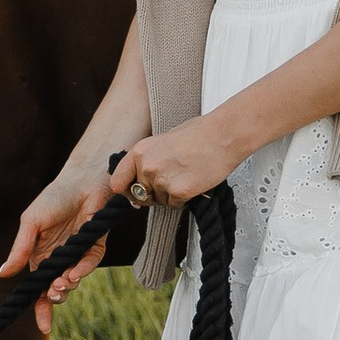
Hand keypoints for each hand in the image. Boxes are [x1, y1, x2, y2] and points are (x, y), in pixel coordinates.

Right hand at [0, 166, 122, 324]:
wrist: (83, 179)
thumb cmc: (54, 197)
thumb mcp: (31, 223)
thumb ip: (20, 249)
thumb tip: (3, 274)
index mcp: (39, 255)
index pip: (38, 287)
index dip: (40, 308)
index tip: (43, 326)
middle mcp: (58, 258)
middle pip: (56, 289)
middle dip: (54, 297)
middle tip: (53, 292)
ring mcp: (77, 253)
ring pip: (72, 281)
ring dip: (67, 286)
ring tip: (62, 282)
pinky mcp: (95, 246)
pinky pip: (89, 264)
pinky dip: (83, 271)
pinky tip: (75, 272)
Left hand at [111, 115, 229, 212]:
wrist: (222, 135)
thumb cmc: (198, 134)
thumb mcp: (161, 141)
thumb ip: (147, 161)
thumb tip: (138, 182)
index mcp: (139, 151)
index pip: (116, 182)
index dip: (126, 190)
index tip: (133, 193)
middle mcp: (146, 166)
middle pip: (139, 196)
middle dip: (152, 194)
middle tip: (170, 182)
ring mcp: (161, 180)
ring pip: (159, 201)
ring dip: (170, 195)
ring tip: (186, 175)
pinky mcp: (178, 192)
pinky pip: (175, 205)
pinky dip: (184, 199)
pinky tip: (193, 182)